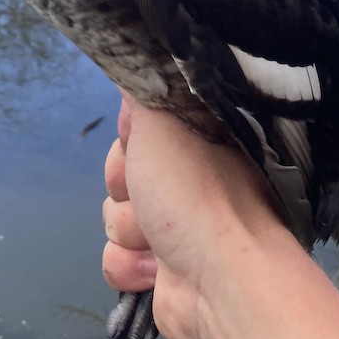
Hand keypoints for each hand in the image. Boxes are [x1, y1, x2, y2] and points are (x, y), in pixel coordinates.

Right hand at [102, 92, 291, 338]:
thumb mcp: (162, 120)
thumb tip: (142, 57)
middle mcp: (191, 181)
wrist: (224, 281)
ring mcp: (178, 228)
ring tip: (159, 239)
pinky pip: (118, 259)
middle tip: (146, 192)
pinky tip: (156, 271)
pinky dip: (131, 267)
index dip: (130, 136)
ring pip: (115, 218)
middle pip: (121, 172)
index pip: (140, 127)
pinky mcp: (164, 272)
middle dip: (124, 186)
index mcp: (200, 142)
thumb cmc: (196, 192)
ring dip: (129, 230)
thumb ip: (146, 87)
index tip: (137, 141)